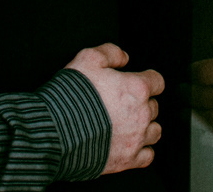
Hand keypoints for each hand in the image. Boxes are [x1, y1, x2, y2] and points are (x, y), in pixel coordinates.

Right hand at [65, 43, 163, 173]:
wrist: (55, 133)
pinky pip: (147, 156)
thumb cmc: (70, 97)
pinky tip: (129, 144)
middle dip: (142, 103)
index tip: (138, 81)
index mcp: (136, 89)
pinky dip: (142, 150)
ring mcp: (136, 139)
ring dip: (145, 126)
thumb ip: (110, 52)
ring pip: (154, 131)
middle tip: (123, 103)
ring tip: (128, 124)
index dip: (147, 79)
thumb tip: (124, 58)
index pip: (157, 81)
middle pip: (154, 106)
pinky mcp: (127, 160)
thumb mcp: (86, 59)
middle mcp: (141, 115)